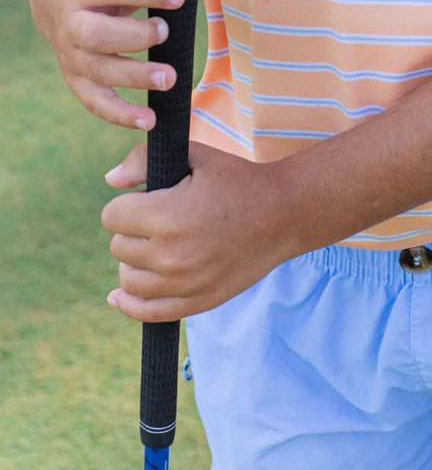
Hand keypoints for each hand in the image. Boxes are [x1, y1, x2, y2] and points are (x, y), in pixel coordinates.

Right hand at [48, 0, 185, 129]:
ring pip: (97, 70)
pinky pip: (95, 101)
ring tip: (170, 79)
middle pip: (96, 34)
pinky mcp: (76, 79)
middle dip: (134, 36)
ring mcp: (72, 54)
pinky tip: (150, 121)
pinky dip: (120, 115)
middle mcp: (73, 22)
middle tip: (165, 32)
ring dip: (133, 77)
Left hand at [101, 141, 294, 320]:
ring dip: (134, 261)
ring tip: (157, 246)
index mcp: (165, 216)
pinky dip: (128, 304)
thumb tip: (110, 181)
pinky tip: (119, 296)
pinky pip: (146, 312)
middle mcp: (169, 255)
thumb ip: (144, 161)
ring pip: (127, 279)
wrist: (283, 215)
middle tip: (161, 220)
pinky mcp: (196, 302)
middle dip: (132, 230)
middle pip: (118, 246)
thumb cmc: (239, 181)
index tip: (146, 200)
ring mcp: (182, 284)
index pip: (112, 216)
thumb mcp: (197, 157)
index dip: (126, 204)